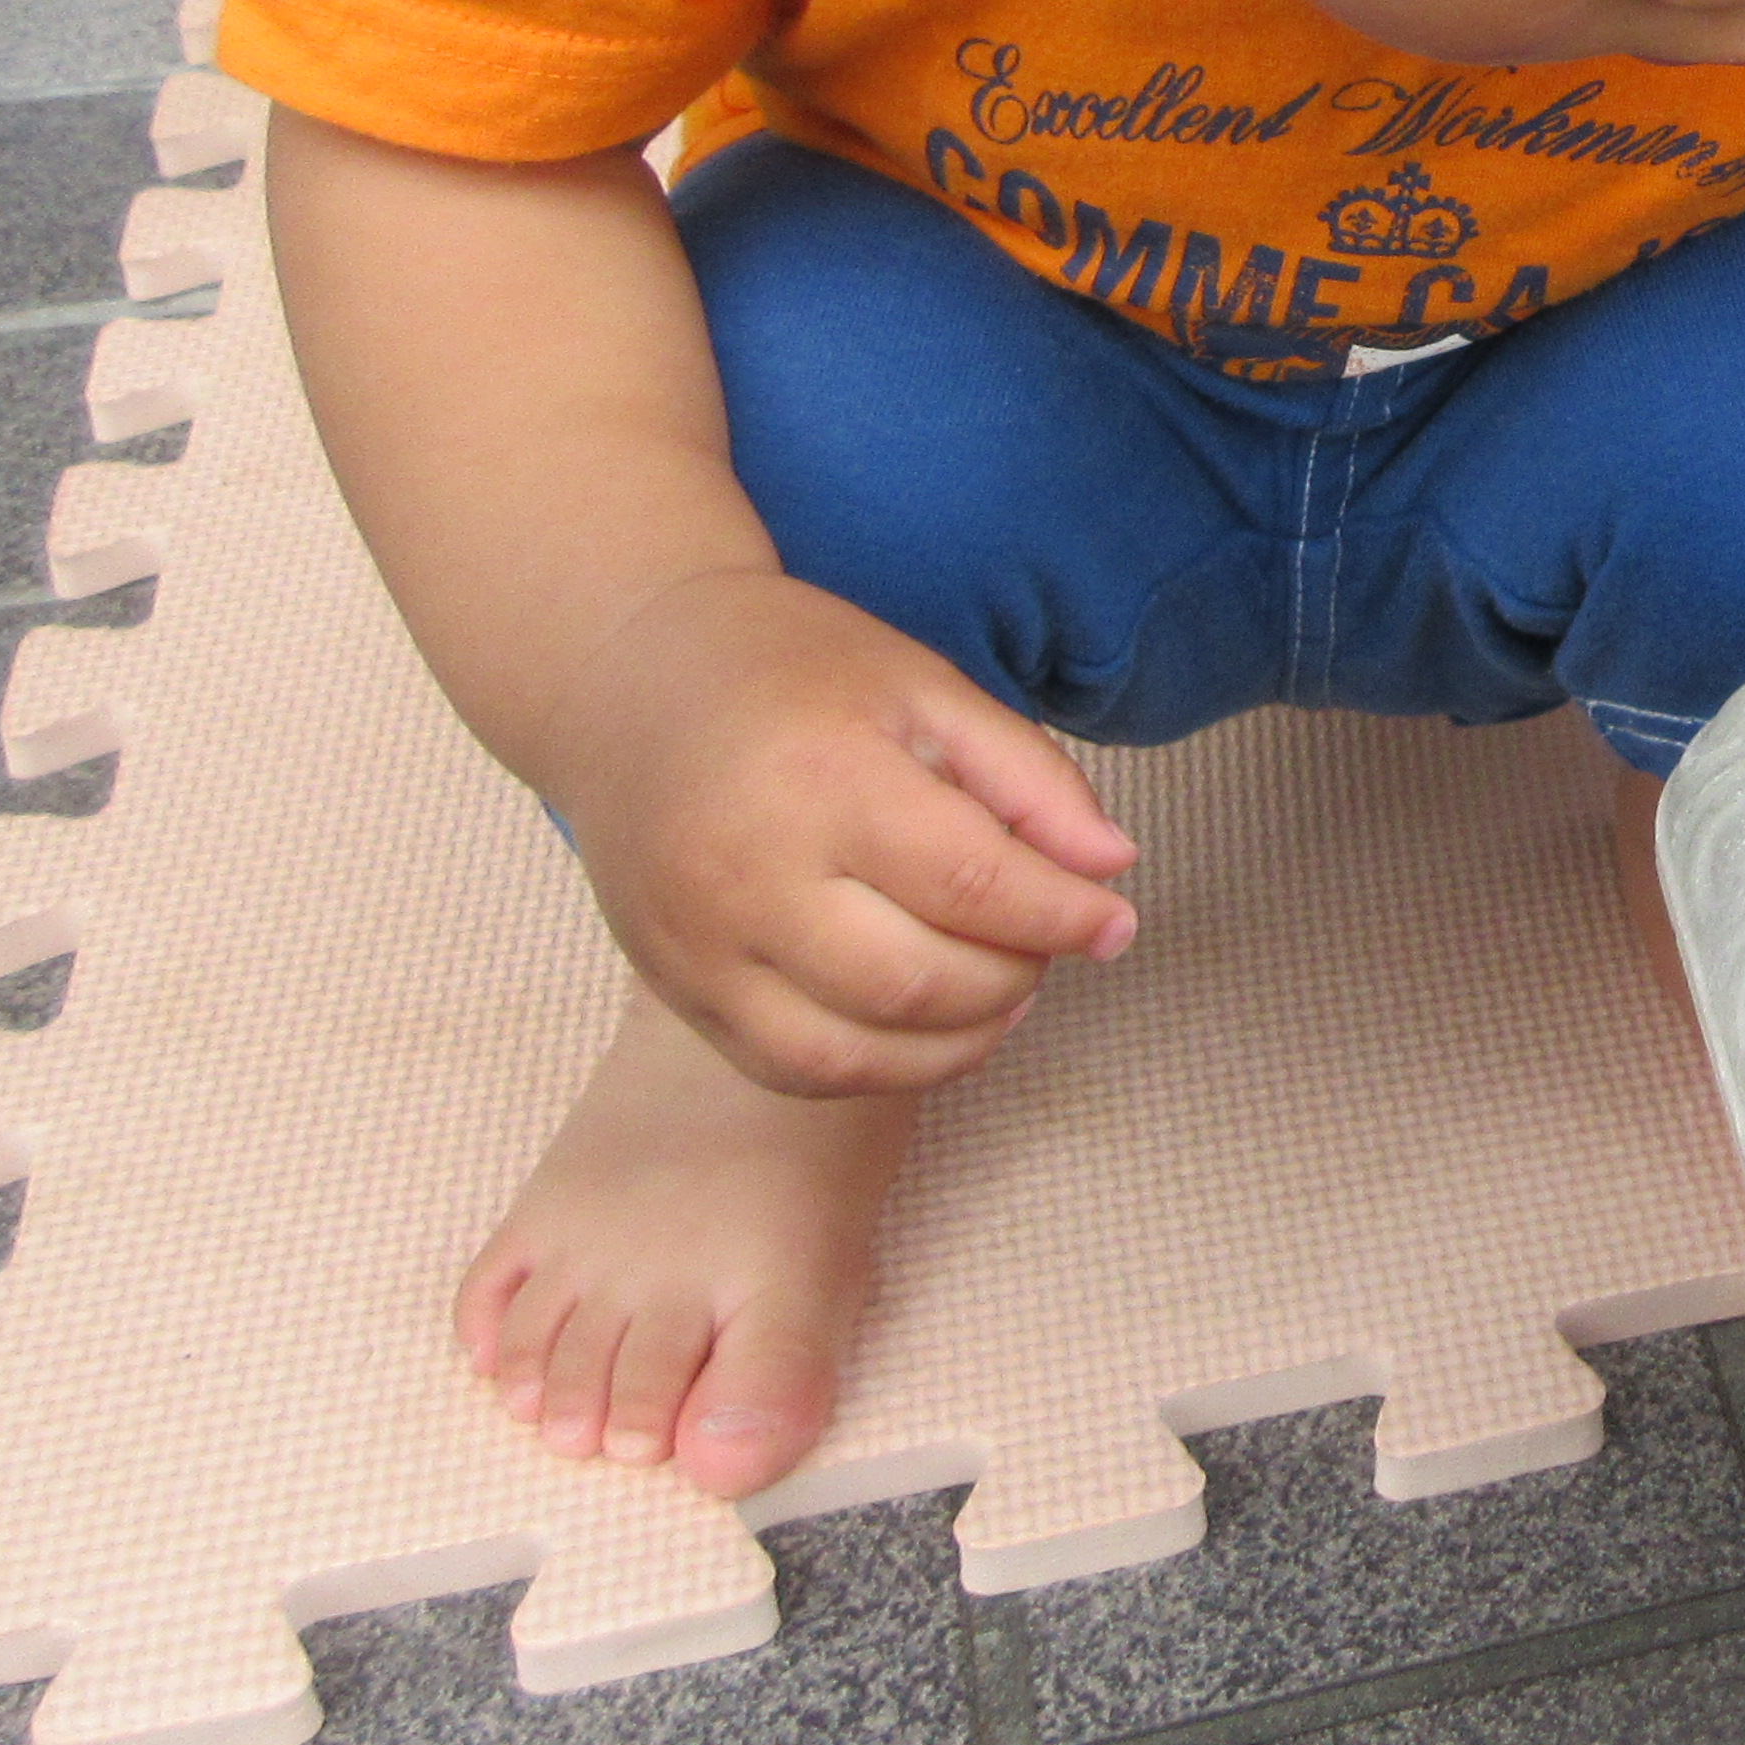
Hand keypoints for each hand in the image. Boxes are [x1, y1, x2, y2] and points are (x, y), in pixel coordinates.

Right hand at [532, 570, 1141, 1096]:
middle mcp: (749, 876)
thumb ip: (1028, 779)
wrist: (628, 679)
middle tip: (1050, 943)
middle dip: (1015, 977)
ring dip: (956, 1043)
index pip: (972, 884)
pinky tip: (930, 1025)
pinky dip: (880, 1070)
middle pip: (916, 981)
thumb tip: (1113, 869)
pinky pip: (789, 1071)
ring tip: (1003, 991)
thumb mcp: (926, 687)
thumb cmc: (794, 673)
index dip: (1063, 916)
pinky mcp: (677, 991)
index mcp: (823, 779)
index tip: (1115, 923)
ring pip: (851, 1054)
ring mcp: (700, 947)